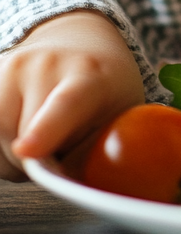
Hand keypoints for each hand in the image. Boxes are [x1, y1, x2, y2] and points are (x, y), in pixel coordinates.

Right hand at [0, 11, 143, 179]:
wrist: (82, 48)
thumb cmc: (104, 92)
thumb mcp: (117, 120)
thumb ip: (93, 155)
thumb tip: (65, 185)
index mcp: (90, 76)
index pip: (66, 104)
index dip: (45, 130)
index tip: (28, 149)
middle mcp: (45, 65)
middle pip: (18, 140)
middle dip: (32, 163)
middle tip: (59, 147)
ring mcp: (10, 67)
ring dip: (9, 156)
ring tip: (40, 137)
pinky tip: (18, 131)